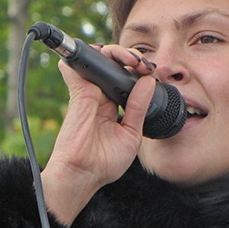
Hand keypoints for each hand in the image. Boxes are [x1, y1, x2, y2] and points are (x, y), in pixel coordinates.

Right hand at [41, 45, 155, 226]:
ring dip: (116, 52)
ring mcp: (89, 93)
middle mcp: (100, 96)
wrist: (84, 175)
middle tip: (143, 64)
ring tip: (131, 60)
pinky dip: (86, 55)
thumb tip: (148, 82)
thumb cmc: (105, 162)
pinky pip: (76, 68)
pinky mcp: (78, 93)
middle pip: (114, 65)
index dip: (139, 70)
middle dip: (131, 57)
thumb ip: (138, 107)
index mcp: (113, 106)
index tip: (151, 73)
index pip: (126, 78)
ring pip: (99, 60)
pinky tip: (104, 55)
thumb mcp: (131, 133)